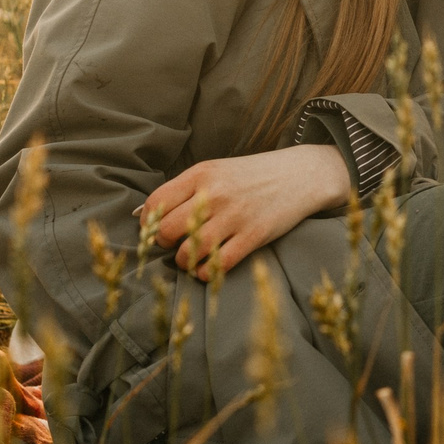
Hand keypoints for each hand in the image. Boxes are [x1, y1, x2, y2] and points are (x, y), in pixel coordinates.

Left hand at [137, 143, 352, 282]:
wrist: (300, 175)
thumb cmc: (251, 175)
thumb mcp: (216, 171)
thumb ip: (184, 189)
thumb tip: (143, 213)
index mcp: (201, 174)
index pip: (156, 203)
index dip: (148, 222)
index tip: (155, 229)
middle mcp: (214, 194)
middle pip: (169, 230)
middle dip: (165, 244)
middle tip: (174, 244)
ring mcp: (235, 216)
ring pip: (190, 251)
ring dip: (184, 262)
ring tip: (189, 259)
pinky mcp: (254, 236)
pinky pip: (218, 264)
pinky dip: (206, 272)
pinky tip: (207, 268)